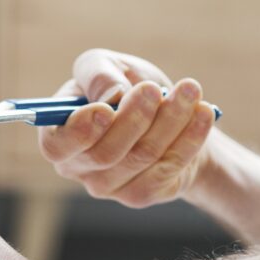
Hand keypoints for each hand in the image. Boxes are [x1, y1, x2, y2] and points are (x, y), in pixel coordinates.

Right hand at [38, 48, 216, 207]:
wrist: (167, 114)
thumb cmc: (127, 86)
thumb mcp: (108, 65)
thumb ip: (98, 73)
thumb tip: (111, 94)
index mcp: (59, 134)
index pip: (57, 146)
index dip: (79, 131)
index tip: (106, 109)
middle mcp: (76, 167)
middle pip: (105, 154)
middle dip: (134, 118)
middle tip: (154, 89)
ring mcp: (107, 186)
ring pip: (141, 157)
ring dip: (169, 120)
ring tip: (189, 89)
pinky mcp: (139, 195)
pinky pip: (167, 169)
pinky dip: (189, 138)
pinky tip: (202, 113)